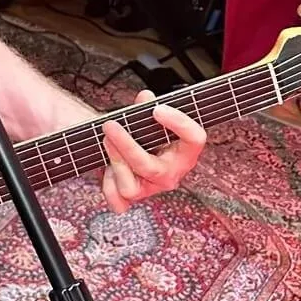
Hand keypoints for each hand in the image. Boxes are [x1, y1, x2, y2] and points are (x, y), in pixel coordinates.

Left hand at [100, 89, 205, 213]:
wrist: (142, 151)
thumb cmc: (152, 133)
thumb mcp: (153, 118)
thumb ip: (148, 108)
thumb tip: (145, 98)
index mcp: (185, 152)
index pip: (194, 138)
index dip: (178, 123)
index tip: (157, 109)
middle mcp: (171, 174)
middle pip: (151, 168)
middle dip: (127, 146)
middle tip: (111, 125)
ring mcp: (152, 188)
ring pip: (130, 188)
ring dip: (114, 162)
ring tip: (106, 140)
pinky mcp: (134, 197)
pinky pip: (118, 202)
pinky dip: (108, 186)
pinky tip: (106, 168)